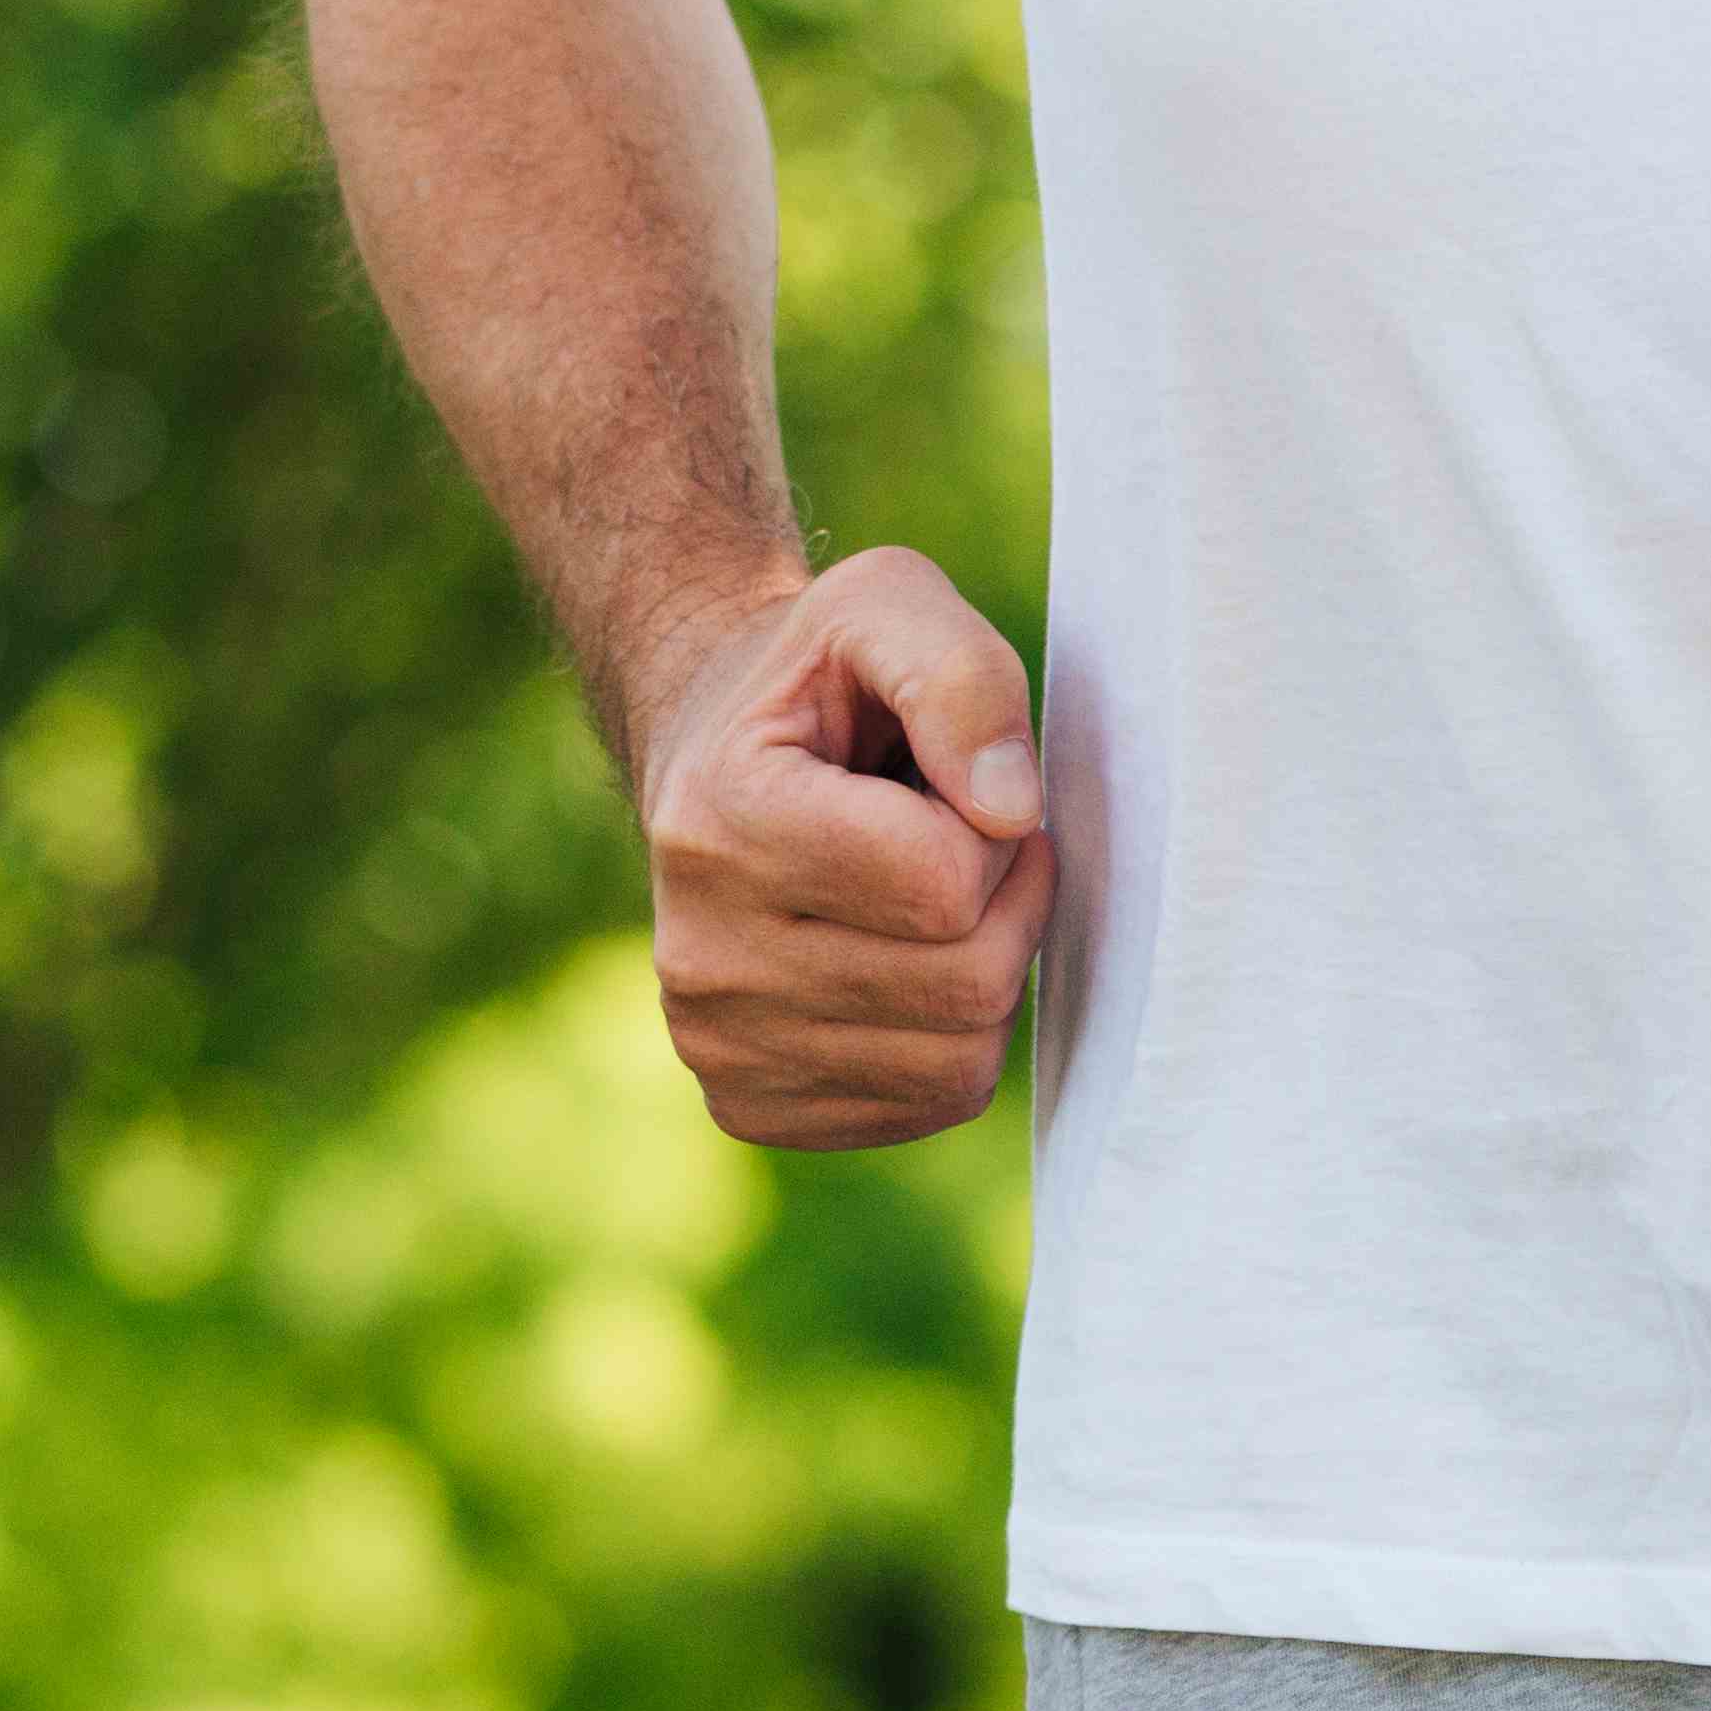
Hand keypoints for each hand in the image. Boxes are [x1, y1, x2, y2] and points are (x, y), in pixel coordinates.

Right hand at [623, 546, 1054, 1145]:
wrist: (711, 757)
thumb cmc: (814, 677)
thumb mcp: (884, 604)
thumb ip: (961, 678)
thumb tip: (1011, 814)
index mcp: (718, 820)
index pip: (940, 882)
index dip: (992, 825)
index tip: (956, 782)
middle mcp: (700, 953)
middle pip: (962, 982)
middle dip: (1004, 902)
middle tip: (965, 837)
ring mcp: (718, 1043)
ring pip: (960, 1059)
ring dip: (989, 968)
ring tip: (933, 896)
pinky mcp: (749, 1103)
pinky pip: (930, 1105)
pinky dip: (954, 1037)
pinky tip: (904, 961)